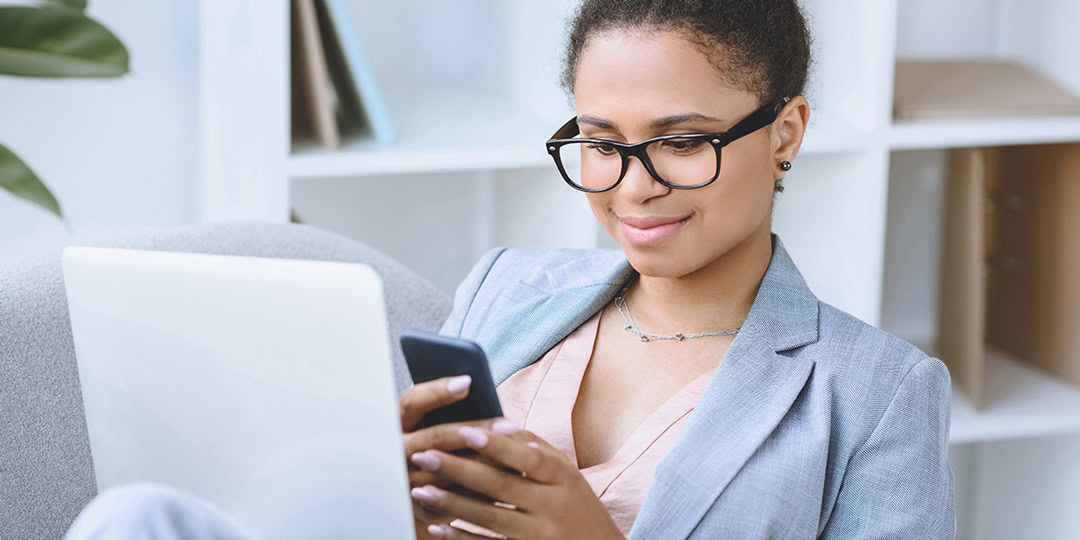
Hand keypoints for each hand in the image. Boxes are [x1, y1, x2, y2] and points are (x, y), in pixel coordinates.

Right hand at [399, 375, 509, 538]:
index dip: (437, 391)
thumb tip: (482, 394)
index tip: (468, 381)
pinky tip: (510, 481)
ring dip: (488, 462)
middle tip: (510, 424)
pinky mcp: (419, 508)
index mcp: (397, 425)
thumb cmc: (427, 452)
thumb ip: (445, 415)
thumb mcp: (426, 430)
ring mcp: (405, 481)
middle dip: (476, 429)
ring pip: (449, 471)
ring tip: (521, 452)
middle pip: (435, 437)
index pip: (411, 402)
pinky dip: (484, 492)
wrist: (407, 500)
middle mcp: (397, 452)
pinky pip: (456, 500)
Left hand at [408, 424, 624, 539]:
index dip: (497, 445)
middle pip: (501, 486)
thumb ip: (534, 449)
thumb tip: (498, 423)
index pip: (528, 458)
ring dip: (452, 503)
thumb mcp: (566, 474)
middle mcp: (554, 507)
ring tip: (420, 489)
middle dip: (459, 469)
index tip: (464, 430)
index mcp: (564, 478)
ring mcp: (540, 536)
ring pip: (490, 518)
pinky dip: (462, 538)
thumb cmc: (575, 504)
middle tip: (423, 455)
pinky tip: (438, 527)